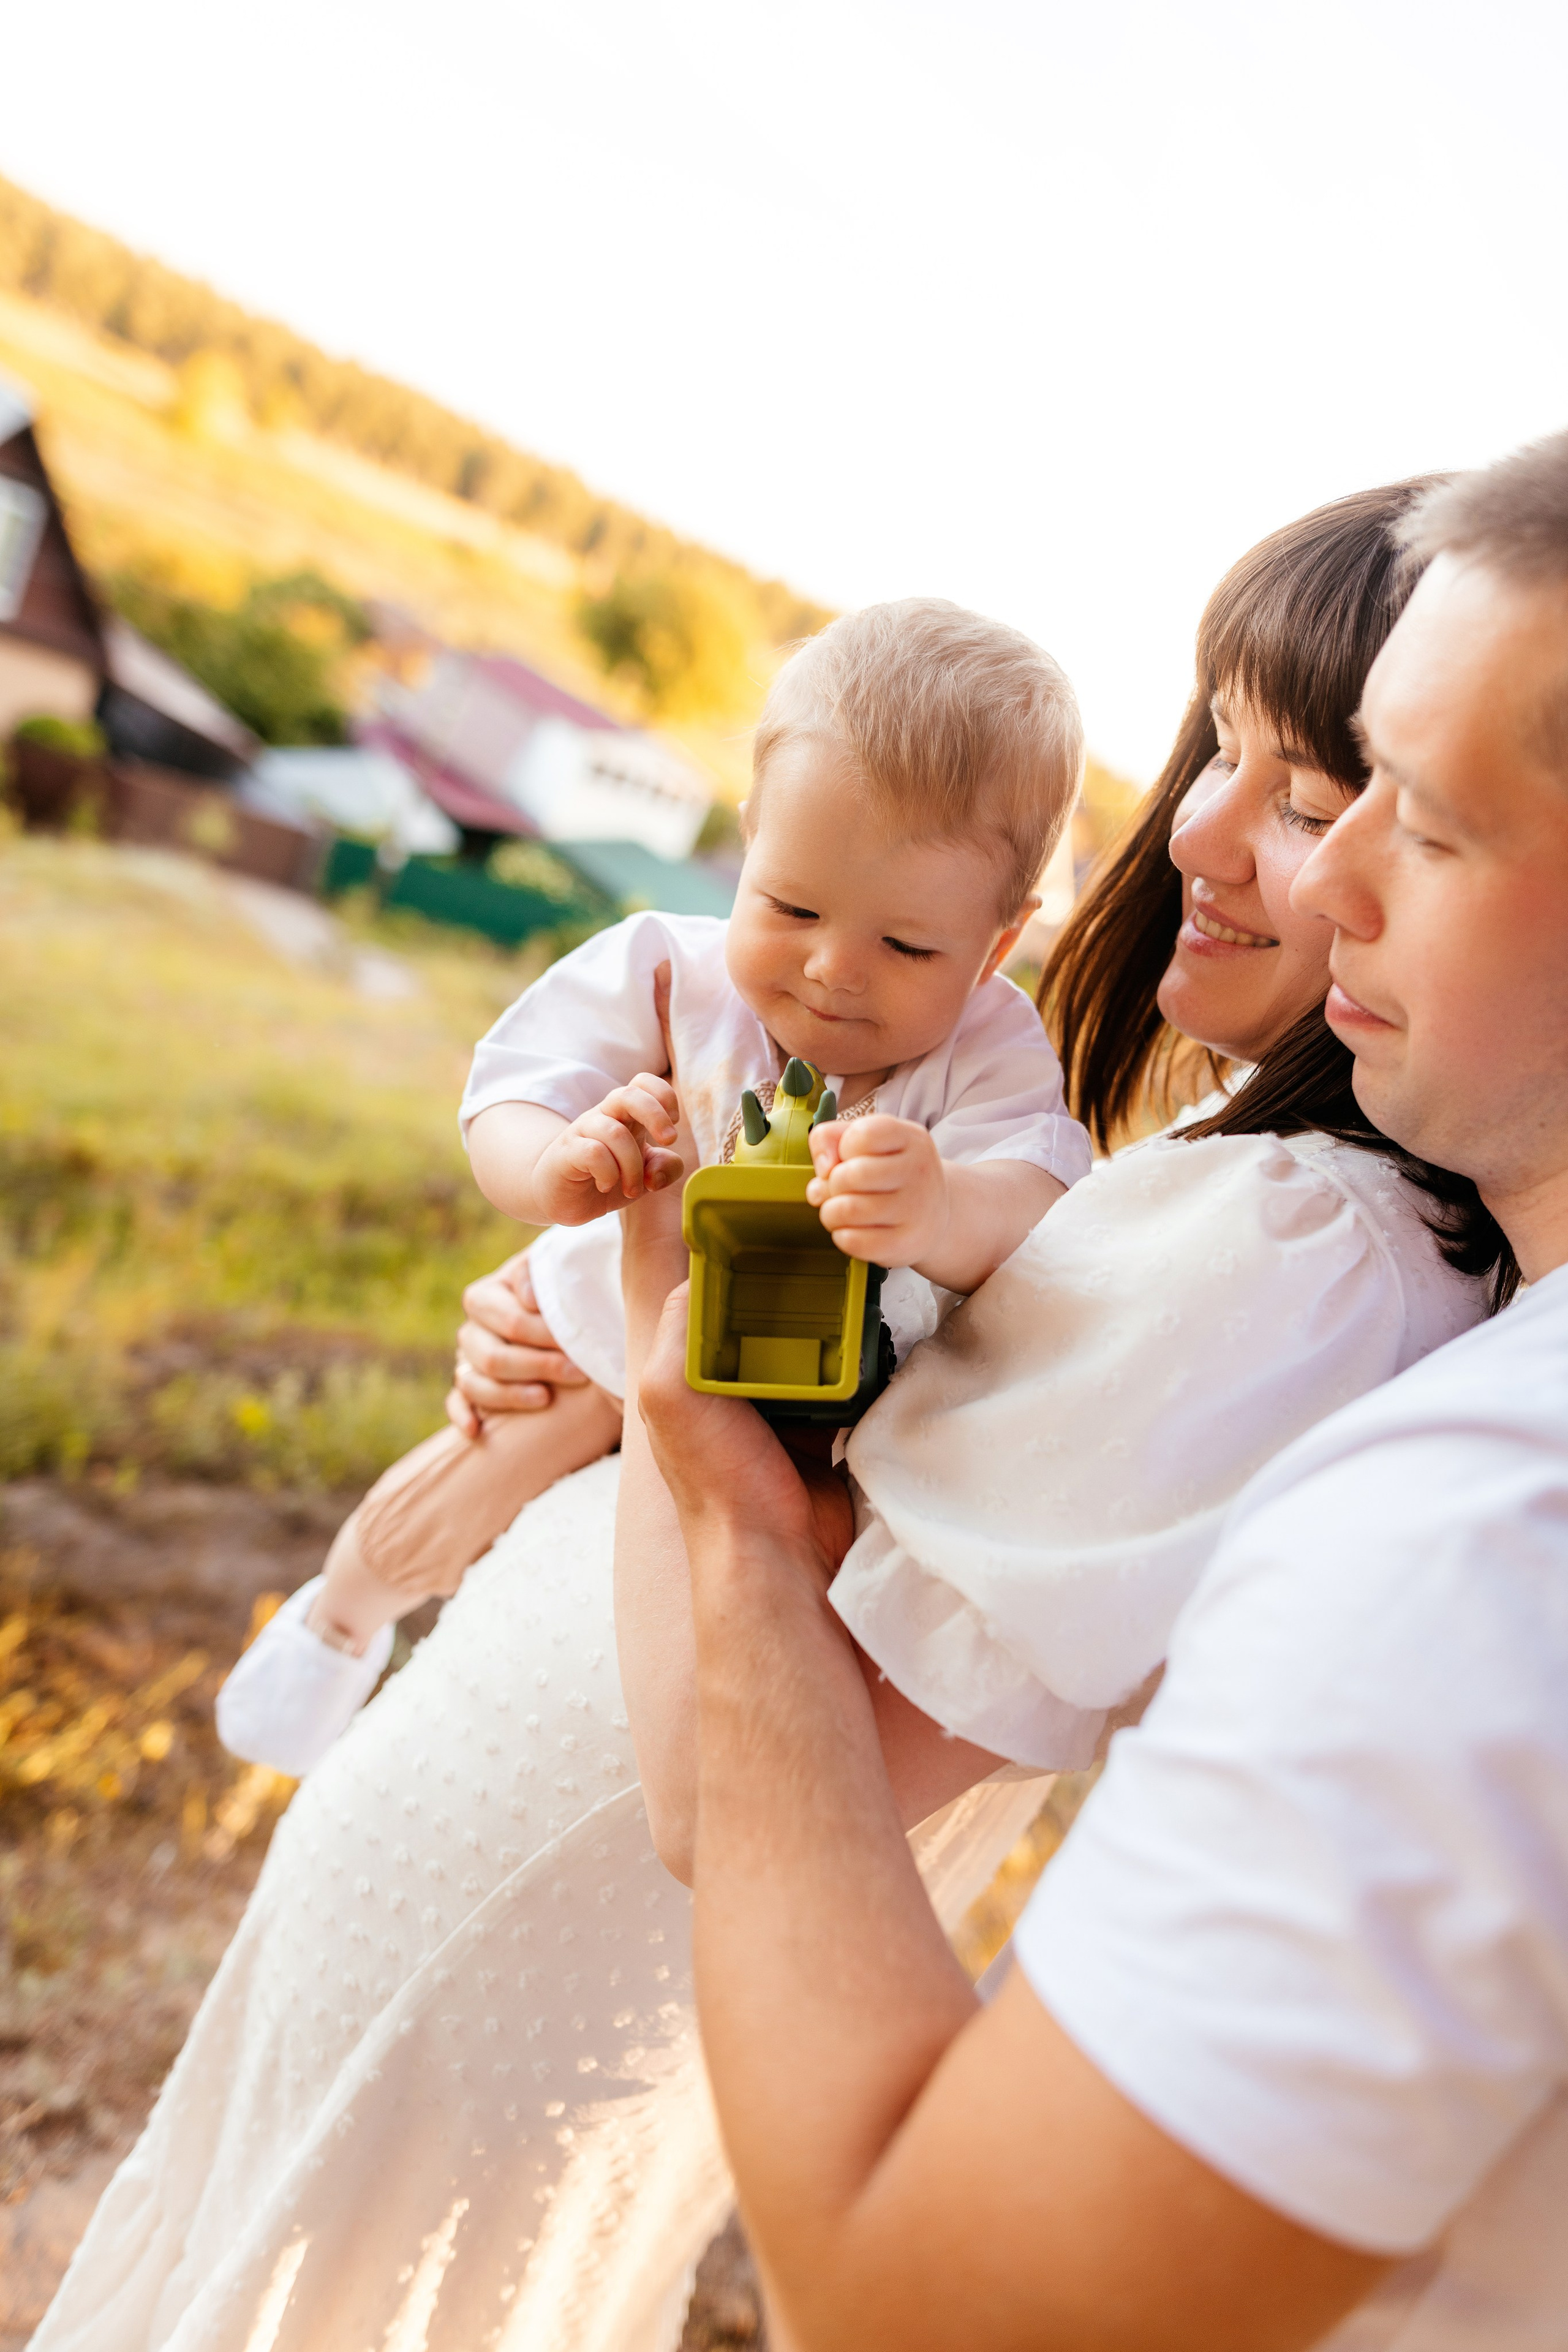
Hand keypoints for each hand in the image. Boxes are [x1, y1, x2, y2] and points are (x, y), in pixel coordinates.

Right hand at [445, 1250, 588, 1434]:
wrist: (567, 1312)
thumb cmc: (562, 1289)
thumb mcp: (554, 1270)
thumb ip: (538, 1273)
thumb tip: (528, 1298)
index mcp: (485, 1296)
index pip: (509, 1320)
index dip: (544, 1334)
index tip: (578, 1342)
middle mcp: (472, 1330)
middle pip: (491, 1356)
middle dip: (537, 1366)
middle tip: (578, 1373)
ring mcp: (467, 1362)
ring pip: (473, 1384)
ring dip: (509, 1395)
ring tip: (546, 1399)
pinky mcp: (469, 1389)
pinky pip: (457, 1404)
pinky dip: (463, 1416)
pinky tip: (477, 1431)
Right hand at [532, 1073, 683, 1224]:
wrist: (563, 1197)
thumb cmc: (606, 1178)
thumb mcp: (646, 1176)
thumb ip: (665, 1168)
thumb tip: (657, 1174)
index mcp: (625, 1115)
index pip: (642, 1082)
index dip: (664, 1096)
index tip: (671, 1131)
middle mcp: (604, 1116)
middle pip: (628, 1094)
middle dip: (655, 1115)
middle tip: (669, 1141)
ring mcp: (582, 1132)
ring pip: (615, 1133)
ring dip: (633, 1166)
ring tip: (632, 1190)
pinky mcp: (566, 1153)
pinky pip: (594, 1153)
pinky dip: (608, 1173)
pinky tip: (605, 1185)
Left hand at [637, 1283, 855, 1593]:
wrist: (775, 1552)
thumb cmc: (714, 1477)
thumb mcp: (669, 1390)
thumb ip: (677, 1326)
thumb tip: (706, 1270)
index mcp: (687, 1372)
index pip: (712, 1298)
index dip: (738, 1267)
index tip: (773, 1236)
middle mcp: (729, 1384)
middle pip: (763, 1315)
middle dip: (790, 1291)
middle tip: (824, 1260)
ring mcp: (779, 1404)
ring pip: (805, 1341)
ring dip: (827, 1322)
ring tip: (851, 1287)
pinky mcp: (822, 1424)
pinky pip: (840, 1376)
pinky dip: (853, 1359)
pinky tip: (868, 1334)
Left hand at [806, 1115, 949, 1268]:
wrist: (932, 1214)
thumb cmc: (888, 1174)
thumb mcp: (867, 1142)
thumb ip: (830, 1137)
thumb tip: (824, 1167)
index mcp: (911, 1138)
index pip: (862, 1135)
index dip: (843, 1148)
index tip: (851, 1157)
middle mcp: (919, 1171)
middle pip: (849, 1175)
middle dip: (832, 1184)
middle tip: (841, 1190)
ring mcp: (915, 1209)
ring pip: (847, 1210)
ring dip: (831, 1212)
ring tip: (840, 1211)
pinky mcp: (905, 1243)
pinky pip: (852, 1241)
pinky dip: (841, 1236)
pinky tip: (851, 1229)